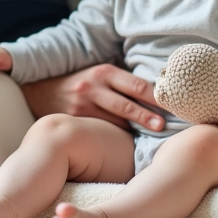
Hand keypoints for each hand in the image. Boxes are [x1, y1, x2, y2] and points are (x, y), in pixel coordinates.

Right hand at [20, 63, 164, 131]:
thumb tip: (160, 95)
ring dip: (134, 129)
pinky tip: (129, 145)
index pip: (137, 85)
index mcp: (104, 72)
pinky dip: (117, 137)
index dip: (157, 96)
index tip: (175, 105)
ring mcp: (83, 106)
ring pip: (115, 122)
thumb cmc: (83, 84)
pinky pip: (102, 131)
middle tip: (164, 126)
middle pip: (127, 104)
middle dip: (148, 116)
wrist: (42, 90)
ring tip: (154, 136)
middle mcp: (93, 87)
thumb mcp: (101, 75)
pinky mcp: (75, 121)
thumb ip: (124, 83)